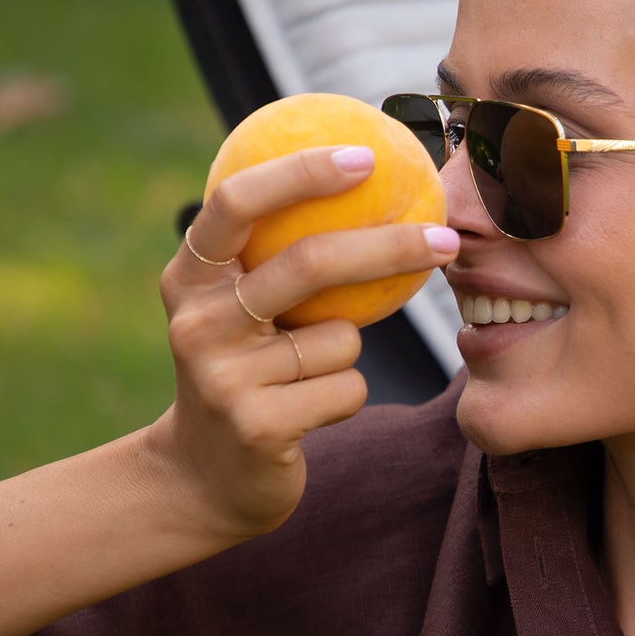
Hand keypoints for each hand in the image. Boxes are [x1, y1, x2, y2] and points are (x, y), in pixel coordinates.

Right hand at [141, 144, 458, 542]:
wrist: (203, 479)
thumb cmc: (244, 374)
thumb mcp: (238, 311)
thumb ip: (275, 259)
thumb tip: (372, 188)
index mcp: (188, 278)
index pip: (237, 202)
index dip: (301, 172)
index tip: (366, 156)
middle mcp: (196, 321)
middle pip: (308, 263)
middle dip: (387, 246)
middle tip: (446, 238)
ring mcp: (223, 376)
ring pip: (340, 339)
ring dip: (348, 353)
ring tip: (305, 378)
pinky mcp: (257, 425)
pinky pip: (348, 388)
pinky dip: (347, 396)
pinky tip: (308, 413)